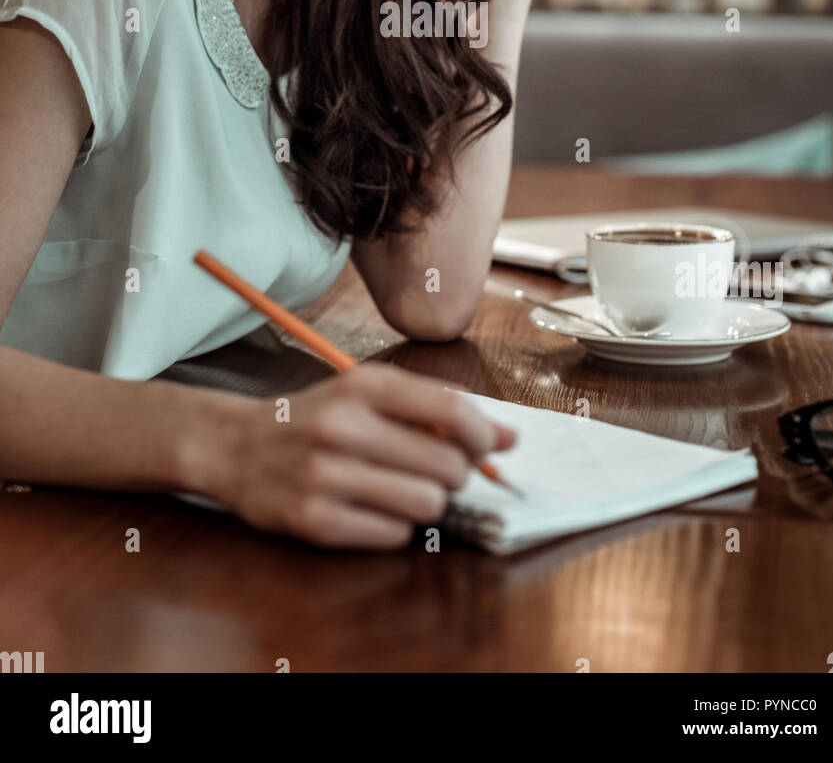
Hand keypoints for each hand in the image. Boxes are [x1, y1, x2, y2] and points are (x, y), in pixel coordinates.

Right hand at [208, 364, 517, 548]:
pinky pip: (392, 535)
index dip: (484, 435)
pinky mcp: (313, 520)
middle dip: (456, 474)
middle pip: (447, 465)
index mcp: (364, 386)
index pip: (452, 411)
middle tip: (438, 471)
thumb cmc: (317, 418)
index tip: (489, 446)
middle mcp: (344, 427)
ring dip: (428, 503)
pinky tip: (373, 507)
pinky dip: (395, 526)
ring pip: (426, 505)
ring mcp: (326, 476)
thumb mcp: (369, 394)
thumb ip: (437, 408)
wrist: (236, 447)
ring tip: (404, 489)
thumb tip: (510, 437)